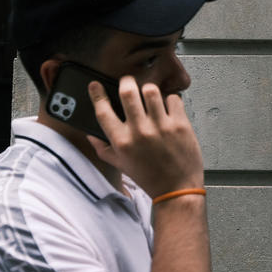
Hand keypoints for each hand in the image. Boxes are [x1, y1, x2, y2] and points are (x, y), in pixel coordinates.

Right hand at [86, 78, 203, 197]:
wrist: (176, 189)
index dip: (97, 94)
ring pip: (151, 91)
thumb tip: (91, 135)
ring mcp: (161, 127)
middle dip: (126, 82)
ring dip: (149, 90)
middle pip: (127, 92)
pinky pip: (173, 99)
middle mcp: (140, 132)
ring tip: (150, 96)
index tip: (95, 85)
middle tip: (128, 83)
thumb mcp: (121, 165)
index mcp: (122, 142)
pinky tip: (168, 108)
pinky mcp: (180, 125)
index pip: (103, 111)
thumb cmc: (149, 177)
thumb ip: (104, 148)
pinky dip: (170, 100)